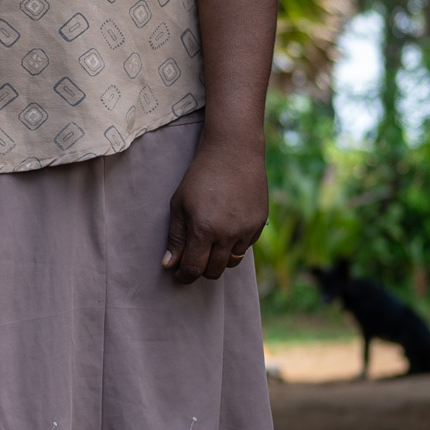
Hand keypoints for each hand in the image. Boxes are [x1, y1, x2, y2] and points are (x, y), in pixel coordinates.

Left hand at [162, 139, 268, 284]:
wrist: (234, 152)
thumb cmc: (201, 176)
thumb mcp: (180, 203)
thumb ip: (175, 237)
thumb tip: (169, 265)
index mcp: (204, 230)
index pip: (194, 268)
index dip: (184, 276)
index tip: (178, 275)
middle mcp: (227, 235)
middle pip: (214, 271)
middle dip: (200, 271)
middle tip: (193, 261)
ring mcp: (246, 231)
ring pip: (231, 262)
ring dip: (218, 260)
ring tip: (209, 245)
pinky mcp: (259, 224)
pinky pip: (245, 247)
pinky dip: (234, 246)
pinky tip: (226, 229)